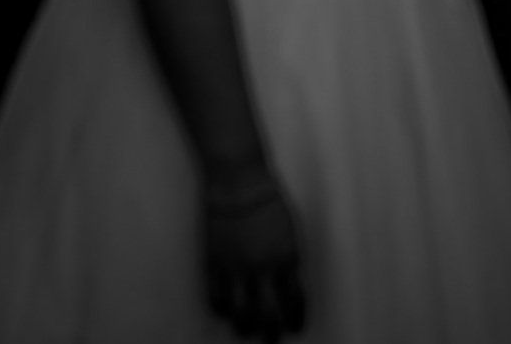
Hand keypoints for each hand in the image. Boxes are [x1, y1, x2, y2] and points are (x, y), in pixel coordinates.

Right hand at [203, 169, 306, 341]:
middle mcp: (263, 268)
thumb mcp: (291, 231)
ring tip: (246, 330)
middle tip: (271, 341)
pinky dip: (221, 309)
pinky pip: (216, 298)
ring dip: (244, 326)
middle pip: (269, 313)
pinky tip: (224, 311)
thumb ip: (289, 259)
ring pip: (240, 312)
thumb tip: (288, 283)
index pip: (295, 299)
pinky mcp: (214, 264)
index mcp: (288, 258)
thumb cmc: (269, 200)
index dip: (295, 317)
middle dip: (271, 332)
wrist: (238, 183)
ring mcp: (237, 268)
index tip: (296, 326)